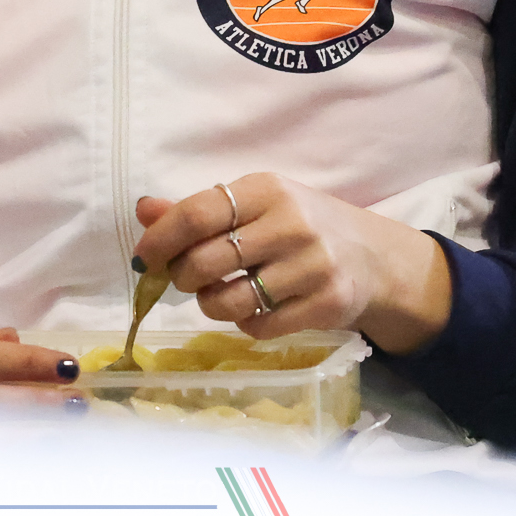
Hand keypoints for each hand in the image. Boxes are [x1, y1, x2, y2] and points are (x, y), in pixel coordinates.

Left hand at [131, 174, 452, 355]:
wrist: (373, 258)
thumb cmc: (301, 227)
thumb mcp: (256, 206)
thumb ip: (199, 210)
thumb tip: (143, 210)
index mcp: (267, 189)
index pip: (197, 214)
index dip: (160, 240)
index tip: (145, 258)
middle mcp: (291, 223)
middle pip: (204, 262)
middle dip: (182, 277)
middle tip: (189, 278)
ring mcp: (312, 266)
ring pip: (227, 301)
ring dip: (211, 304)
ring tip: (222, 294)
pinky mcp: (326, 304)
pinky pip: (258, 326)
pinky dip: (246, 323)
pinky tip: (258, 308)